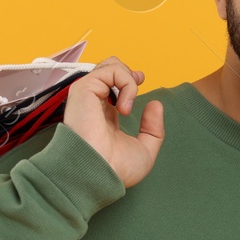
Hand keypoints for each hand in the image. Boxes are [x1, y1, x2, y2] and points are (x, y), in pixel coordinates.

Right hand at [60, 56, 163, 186]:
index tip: (140, 81)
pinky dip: (126, 84)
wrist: (97, 174)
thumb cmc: (115, 169)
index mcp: (104, 114)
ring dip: (128, 79)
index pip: (114, 85)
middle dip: (127, 71)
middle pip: (109, 68)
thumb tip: (155, 104)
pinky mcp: (84, 89)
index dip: (128, 79)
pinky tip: (125, 108)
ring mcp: (88, 94)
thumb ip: (153, 129)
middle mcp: (94, 102)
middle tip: (139, 82)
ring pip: (110, 65)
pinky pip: (110, 71)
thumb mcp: (145, 150)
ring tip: (129, 106)